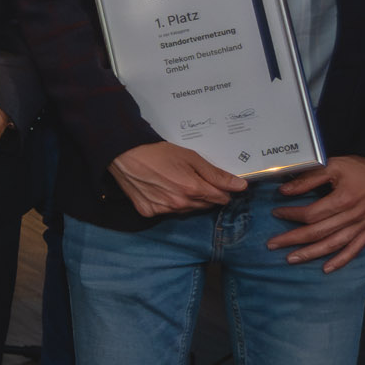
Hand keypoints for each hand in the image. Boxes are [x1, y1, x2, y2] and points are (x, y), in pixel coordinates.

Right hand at [106, 139, 245, 218]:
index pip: (221, 198)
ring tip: (174, 182)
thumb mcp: (191, 158)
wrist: (123, 154)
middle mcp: (180, 204)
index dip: (221, 189)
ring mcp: (164, 210)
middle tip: (191, 178)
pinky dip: (168, 203)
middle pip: (205, 205)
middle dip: (204, 194)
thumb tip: (240, 186)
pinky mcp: (149, 212)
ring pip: (187, 210)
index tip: (214, 181)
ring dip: (187, 200)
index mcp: (193, 190)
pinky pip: (167, 211)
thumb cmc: (157, 152)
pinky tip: (160, 189)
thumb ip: (216, 174)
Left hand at [265, 155, 364, 271]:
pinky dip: (341, 261)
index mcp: (343, 200)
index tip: (275, 213)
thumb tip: (284, 190)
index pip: (311, 214)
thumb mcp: (332, 165)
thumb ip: (308, 178)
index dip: (291, 214)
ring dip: (311, 254)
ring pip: (333, 245)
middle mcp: (353, 217)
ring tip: (291, 259)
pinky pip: (354, 250)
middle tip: (272, 244)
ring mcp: (362, 226)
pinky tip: (326, 268)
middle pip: (318, 232)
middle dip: (292, 239)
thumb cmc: (360, 168)